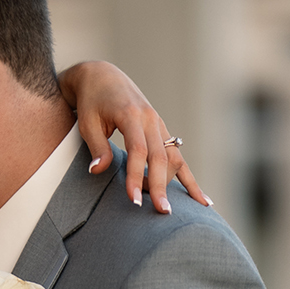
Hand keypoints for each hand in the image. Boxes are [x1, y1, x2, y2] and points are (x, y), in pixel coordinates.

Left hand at [57, 61, 212, 214]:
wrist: (103, 77)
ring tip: (166, 208)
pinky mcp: (162, 131)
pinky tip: (202, 200)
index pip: (138, 151)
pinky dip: (189, 179)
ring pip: (173, 158)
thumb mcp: (87, 123)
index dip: (136, 177)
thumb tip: (98, 171)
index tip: (134, 200)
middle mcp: (151, 119)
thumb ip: (97, 147)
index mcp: (132, 115)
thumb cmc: (92, 101)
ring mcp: (160, 124)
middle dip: (160, 186)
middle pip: (161, 157)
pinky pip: (178, 156)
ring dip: (172, 184)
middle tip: (162, 211)